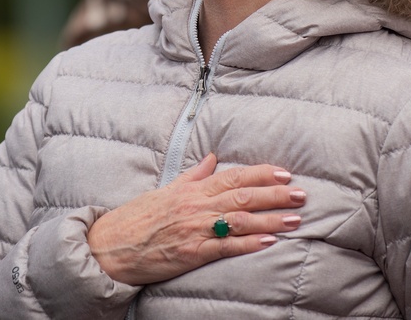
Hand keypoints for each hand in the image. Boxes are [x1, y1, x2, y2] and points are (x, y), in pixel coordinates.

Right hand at [87, 153, 305, 285]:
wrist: (110, 246)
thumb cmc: (137, 218)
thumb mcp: (165, 190)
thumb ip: (192, 175)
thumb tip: (212, 158)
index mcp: (192, 189)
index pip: (234, 176)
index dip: (262, 174)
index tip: (285, 173)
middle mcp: (196, 205)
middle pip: (243, 195)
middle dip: (275, 194)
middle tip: (301, 194)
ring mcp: (194, 228)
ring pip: (239, 220)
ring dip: (270, 219)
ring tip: (294, 219)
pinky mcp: (191, 252)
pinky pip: (225, 247)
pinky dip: (249, 244)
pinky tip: (269, 242)